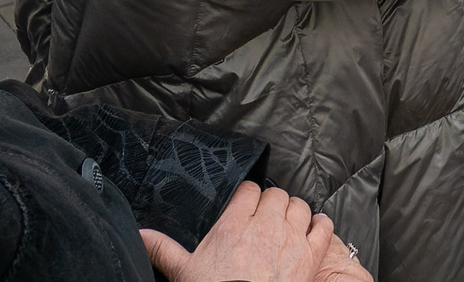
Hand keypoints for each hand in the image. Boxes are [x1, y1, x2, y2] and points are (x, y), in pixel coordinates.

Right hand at [140, 181, 360, 281]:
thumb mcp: (183, 272)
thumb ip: (163, 249)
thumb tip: (140, 234)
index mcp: (234, 224)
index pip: (248, 190)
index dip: (248, 196)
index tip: (246, 204)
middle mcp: (265, 225)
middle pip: (276, 195)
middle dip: (271, 203)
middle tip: (265, 217)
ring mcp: (291, 239)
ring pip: (300, 206)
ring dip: (295, 212)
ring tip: (287, 222)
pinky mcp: (311, 256)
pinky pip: (324, 228)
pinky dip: (321, 225)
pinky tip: (315, 227)